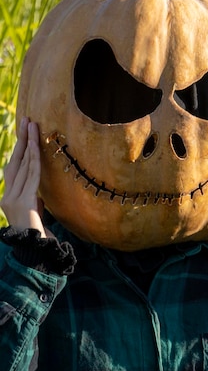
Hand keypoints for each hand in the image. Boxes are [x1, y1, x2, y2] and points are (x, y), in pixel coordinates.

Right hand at [0, 117, 48, 236]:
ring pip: (23, 166)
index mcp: (8, 194)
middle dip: (22, 139)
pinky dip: (35, 161)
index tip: (24, 131)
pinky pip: (32, 177)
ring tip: (33, 128)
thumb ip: (33, 193)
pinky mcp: (23, 201)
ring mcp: (13, 197)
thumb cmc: (36, 231)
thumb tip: (36, 181)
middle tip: (27, 120)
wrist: (32, 249)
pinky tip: (37, 149)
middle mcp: (8, 194)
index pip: (13, 166)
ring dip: (29, 145)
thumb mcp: (33, 207)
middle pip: (15, 161)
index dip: (19, 148)